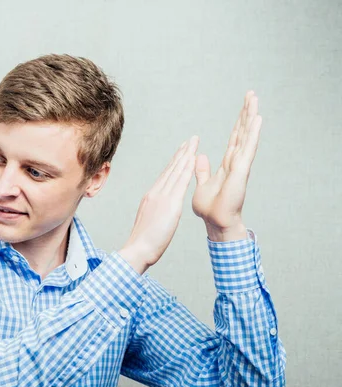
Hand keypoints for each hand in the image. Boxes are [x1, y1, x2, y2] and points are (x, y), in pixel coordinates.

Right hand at [119, 136, 198, 273]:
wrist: (138, 249)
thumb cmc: (144, 242)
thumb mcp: (149, 222)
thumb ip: (155, 212)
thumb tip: (160, 210)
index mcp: (152, 197)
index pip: (165, 175)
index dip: (175, 162)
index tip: (182, 151)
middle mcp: (156, 192)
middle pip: (171, 169)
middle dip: (182, 153)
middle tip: (190, 139)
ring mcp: (162, 197)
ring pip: (176, 171)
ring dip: (186, 155)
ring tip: (194, 142)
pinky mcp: (169, 203)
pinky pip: (180, 182)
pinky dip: (186, 168)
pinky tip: (193, 158)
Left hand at [192, 91, 261, 240]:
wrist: (215, 222)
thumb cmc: (210, 208)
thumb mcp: (201, 185)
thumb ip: (202, 171)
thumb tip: (200, 156)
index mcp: (227, 164)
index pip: (235, 138)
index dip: (239, 122)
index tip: (244, 106)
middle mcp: (236, 162)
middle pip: (243, 133)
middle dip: (246, 113)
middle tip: (251, 94)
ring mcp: (240, 165)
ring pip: (247, 136)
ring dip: (251, 117)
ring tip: (255, 99)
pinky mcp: (241, 170)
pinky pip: (247, 148)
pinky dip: (253, 133)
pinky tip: (258, 119)